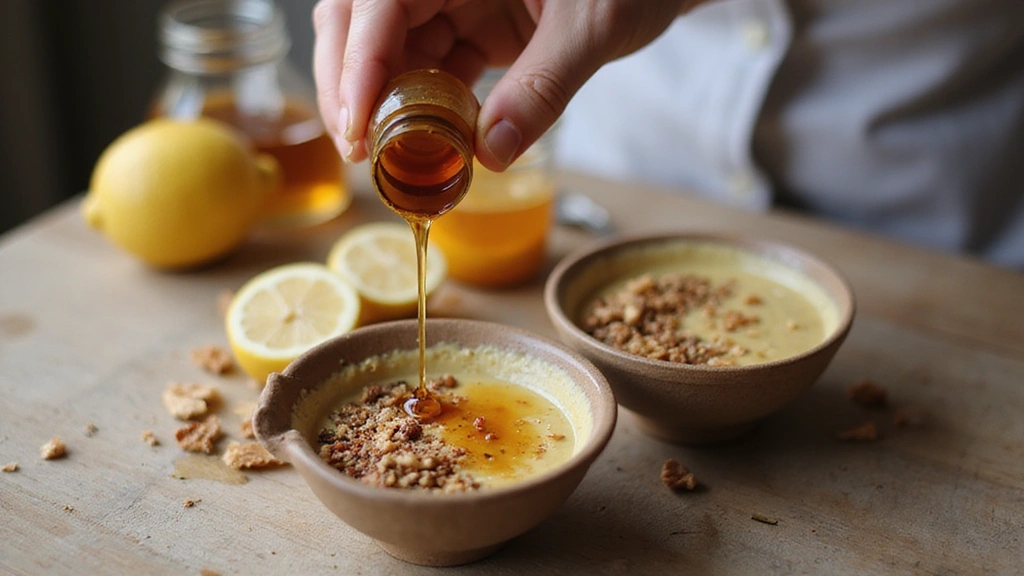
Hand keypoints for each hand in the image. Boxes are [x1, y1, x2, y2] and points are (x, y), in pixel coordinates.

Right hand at [313, 0, 689, 169]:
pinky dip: (427, 108)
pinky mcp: (473, 26)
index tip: (358, 123)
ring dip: (386, 103)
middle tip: (356, 149)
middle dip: (351, 83)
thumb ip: (543, 86)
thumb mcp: (593, 28)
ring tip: (391, 158)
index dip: (358, 59)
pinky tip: (434, 143)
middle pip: (363, 21)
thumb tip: (492, 152)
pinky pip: (433, 66)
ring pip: (391, 48)